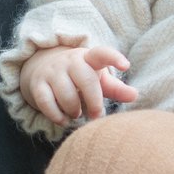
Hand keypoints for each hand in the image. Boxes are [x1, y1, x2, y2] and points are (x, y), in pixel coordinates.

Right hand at [19, 40, 136, 127]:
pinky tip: (64, 120)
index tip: (126, 65)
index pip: (102, 53)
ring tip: (77, 114)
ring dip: (74, 110)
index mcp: (89, 58)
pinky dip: (57, 116)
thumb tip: (135, 95)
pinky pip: (46, 103)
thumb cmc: (80, 77)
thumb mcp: (99, 79)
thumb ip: (117, 88)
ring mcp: (52, 72)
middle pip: (86, 80)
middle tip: (96, 115)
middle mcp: (70, 61)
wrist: (44, 68)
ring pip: (66, 95)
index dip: (114, 58)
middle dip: (94, 102)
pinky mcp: (38, 84)